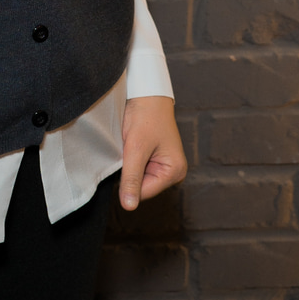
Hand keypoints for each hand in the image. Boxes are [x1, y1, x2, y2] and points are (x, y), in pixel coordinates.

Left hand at [118, 95, 186, 210]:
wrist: (146, 93)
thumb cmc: (146, 116)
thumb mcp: (136, 148)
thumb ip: (132, 178)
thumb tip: (129, 206)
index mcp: (175, 172)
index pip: (144, 193)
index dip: (128, 181)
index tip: (124, 160)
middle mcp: (172, 172)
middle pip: (141, 186)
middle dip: (129, 171)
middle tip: (128, 149)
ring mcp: (163, 165)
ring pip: (137, 176)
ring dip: (129, 164)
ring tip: (130, 145)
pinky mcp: (154, 158)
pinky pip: (137, 167)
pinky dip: (129, 158)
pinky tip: (130, 145)